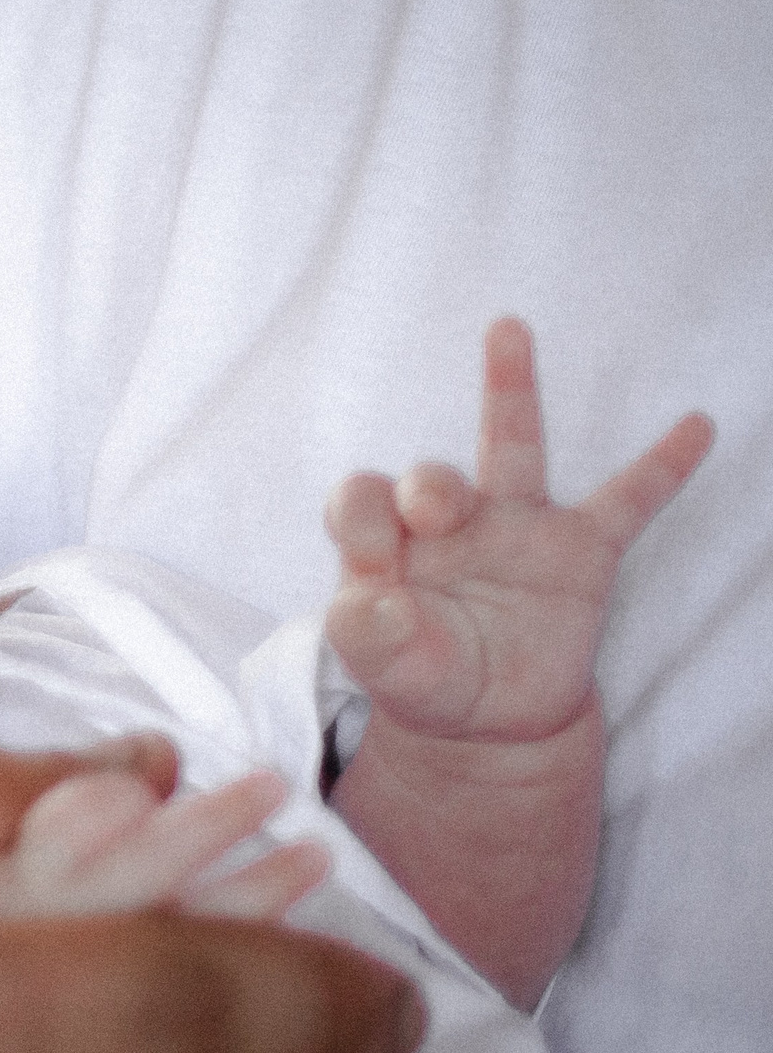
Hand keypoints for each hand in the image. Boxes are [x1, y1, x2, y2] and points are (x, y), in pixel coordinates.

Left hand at [324, 317, 709, 745]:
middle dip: (427, 486)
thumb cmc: (425, 678)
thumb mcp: (385, 670)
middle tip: (434, 511)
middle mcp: (445, 526)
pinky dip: (661, 466)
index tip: (372, 569)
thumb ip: (367, 638)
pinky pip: (627, 502)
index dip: (360, 517)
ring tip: (506, 330)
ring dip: (506, 389)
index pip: (358, 502)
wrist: (489, 722)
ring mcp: (514, 530)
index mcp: (385, 549)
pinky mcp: (579, 553)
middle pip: (427, 479)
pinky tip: (695, 425)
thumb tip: (366, 602)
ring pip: (509, 448)